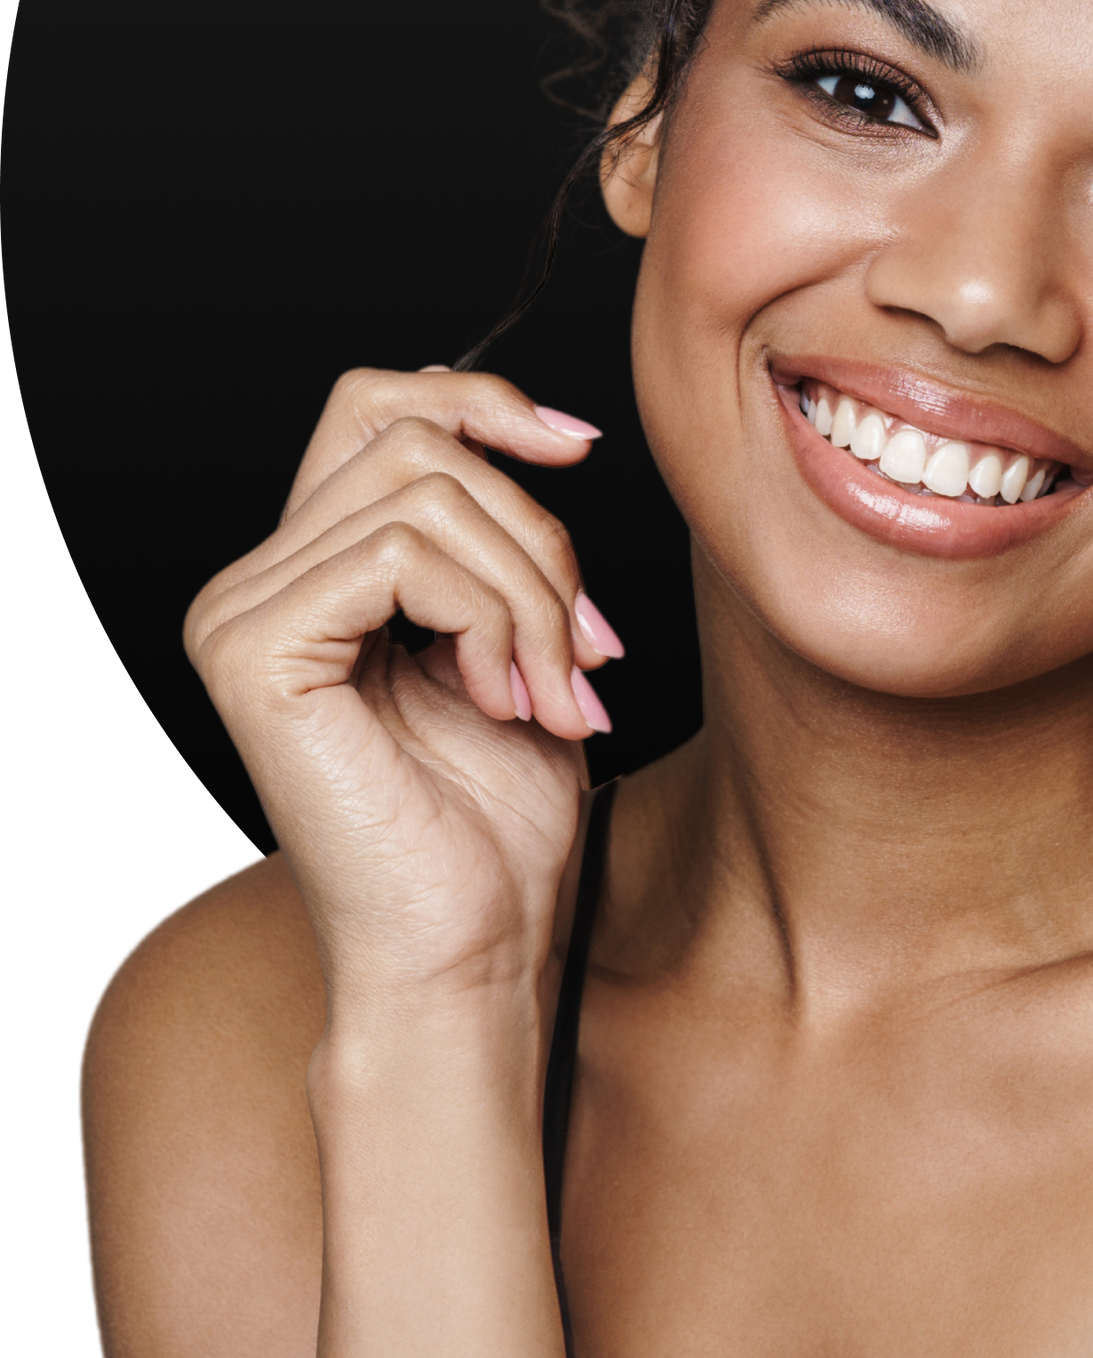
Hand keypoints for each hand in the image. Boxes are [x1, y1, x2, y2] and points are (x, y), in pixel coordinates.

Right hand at [185, 366, 619, 1015]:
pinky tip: (501, 700)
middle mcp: (255, 583)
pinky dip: (490, 619)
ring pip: (426, 496)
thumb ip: (496, 535)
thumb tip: (545, 427)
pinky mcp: (253, 654)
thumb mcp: (517, 638)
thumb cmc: (497, 822)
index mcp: (309, 573)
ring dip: (532, 594)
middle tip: (587, 650)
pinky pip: (401, 557)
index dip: (481, 403)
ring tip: (554, 692)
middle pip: (418, 445)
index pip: (375, 406)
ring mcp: (240, 616)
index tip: (579, 446)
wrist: (473, 954)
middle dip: (537, 537)